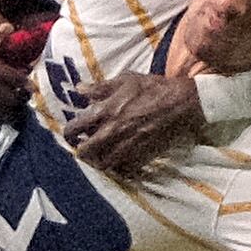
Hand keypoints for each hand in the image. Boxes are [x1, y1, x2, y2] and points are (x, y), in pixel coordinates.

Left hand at [64, 73, 201, 174]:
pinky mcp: (141, 156)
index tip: (72, 134)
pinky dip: (118, 168)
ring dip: (98, 161)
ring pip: (102, 164)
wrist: (181, 102)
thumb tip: (79, 89)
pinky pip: (123, 170)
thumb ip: (100, 87)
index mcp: (105, 111)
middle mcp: (113, 132)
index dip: (68, 133)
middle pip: (85, 152)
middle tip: (83, 148)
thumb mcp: (126, 80)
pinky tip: (119, 161)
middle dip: (81, 151)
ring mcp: (127, 146)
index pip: (74, 128)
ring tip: (100, 156)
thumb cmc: (153, 88)